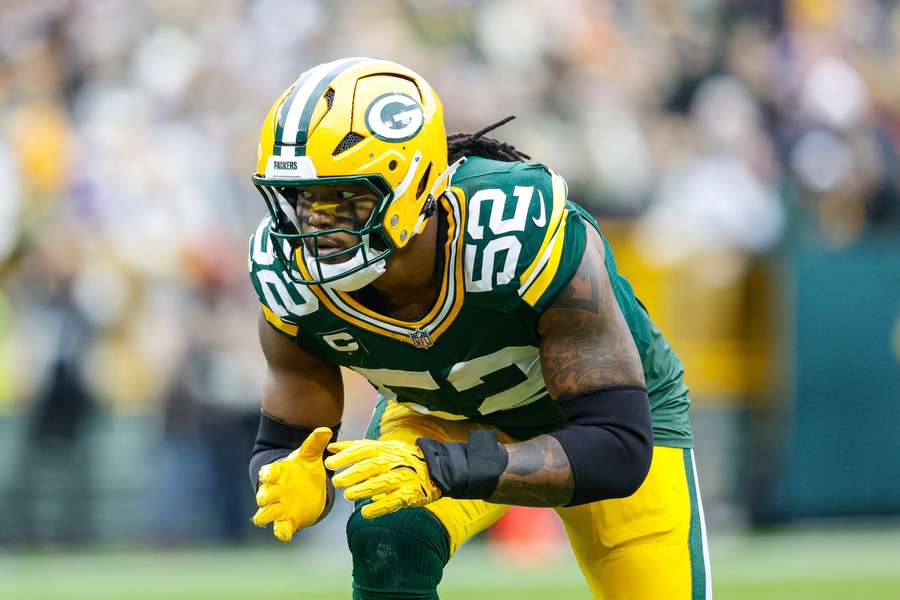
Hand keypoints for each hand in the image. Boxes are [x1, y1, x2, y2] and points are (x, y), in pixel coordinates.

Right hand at [252, 427, 332, 541]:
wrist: (305, 487)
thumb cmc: (303, 469)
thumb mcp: (310, 456)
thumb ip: (315, 444)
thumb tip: (325, 430)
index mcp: (278, 473)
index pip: (268, 472)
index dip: (266, 474)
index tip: (267, 475)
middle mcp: (274, 491)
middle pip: (262, 495)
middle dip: (264, 497)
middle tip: (269, 497)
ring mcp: (278, 508)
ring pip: (264, 514)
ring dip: (265, 516)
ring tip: (270, 517)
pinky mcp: (287, 521)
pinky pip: (280, 529)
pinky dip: (281, 532)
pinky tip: (286, 534)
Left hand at [325, 439, 441, 518]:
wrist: (436, 468)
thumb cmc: (402, 458)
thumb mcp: (382, 447)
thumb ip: (356, 448)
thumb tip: (331, 447)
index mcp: (385, 449)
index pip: (363, 450)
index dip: (346, 456)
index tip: (330, 463)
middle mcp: (394, 461)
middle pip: (371, 466)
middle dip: (352, 474)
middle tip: (337, 482)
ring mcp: (403, 477)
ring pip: (382, 483)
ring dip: (364, 490)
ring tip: (348, 495)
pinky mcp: (411, 494)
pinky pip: (394, 501)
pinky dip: (380, 508)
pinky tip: (366, 512)